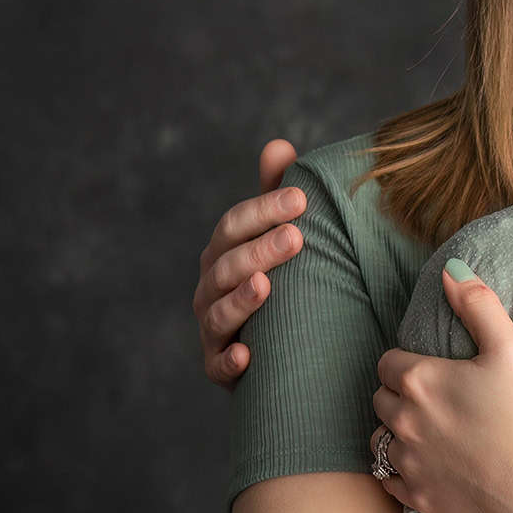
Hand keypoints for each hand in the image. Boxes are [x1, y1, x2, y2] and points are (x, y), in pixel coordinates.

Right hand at [194, 139, 304, 387]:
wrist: (283, 348)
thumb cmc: (283, 280)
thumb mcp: (281, 236)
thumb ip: (277, 195)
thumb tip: (278, 145)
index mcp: (223, 252)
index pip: (234, 224)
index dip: (264, 209)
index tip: (301, 198)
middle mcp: (211, 287)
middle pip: (227, 264)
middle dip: (260, 249)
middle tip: (297, 236)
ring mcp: (212, 329)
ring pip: (218, 312)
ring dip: (240, 299)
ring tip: (266, 285)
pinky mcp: (219, 368)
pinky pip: (217, 366)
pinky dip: (229, 360)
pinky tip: (247, 354)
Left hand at [369, 263, 512, 512]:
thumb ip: (479, 305)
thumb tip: (451, 269)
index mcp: (420, 381)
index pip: (388, 361)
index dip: (409, 360)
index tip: (435, 366)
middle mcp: (403, 422)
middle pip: (380, 398)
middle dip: (400, 393)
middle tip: (436, 395)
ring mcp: (409, 464)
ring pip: (380, 440)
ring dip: (397, 431)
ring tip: (430, 429)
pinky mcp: (419, 499)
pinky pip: (389, 481)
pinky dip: (401, 471)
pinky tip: (428, 465)